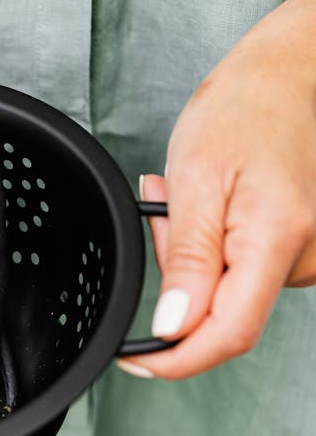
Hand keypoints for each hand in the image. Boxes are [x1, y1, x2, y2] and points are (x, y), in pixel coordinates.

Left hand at [115, 0, 315, 379]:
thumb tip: (175, 325)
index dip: (177, 358)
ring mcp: (315, 253)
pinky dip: (221, 247)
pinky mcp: (310, 248)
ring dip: (197, 258)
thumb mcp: (195, 178)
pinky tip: (219, 204)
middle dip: (178, 279)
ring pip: (235, 291)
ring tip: (194, 193)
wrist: (290, 75)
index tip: (137, 360)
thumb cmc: (245, 109)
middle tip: (163, 207)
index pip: (227, 334)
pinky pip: (252, 270)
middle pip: (224, 312)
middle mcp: (310, 255)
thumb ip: (185, 259)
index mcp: (278, 237)